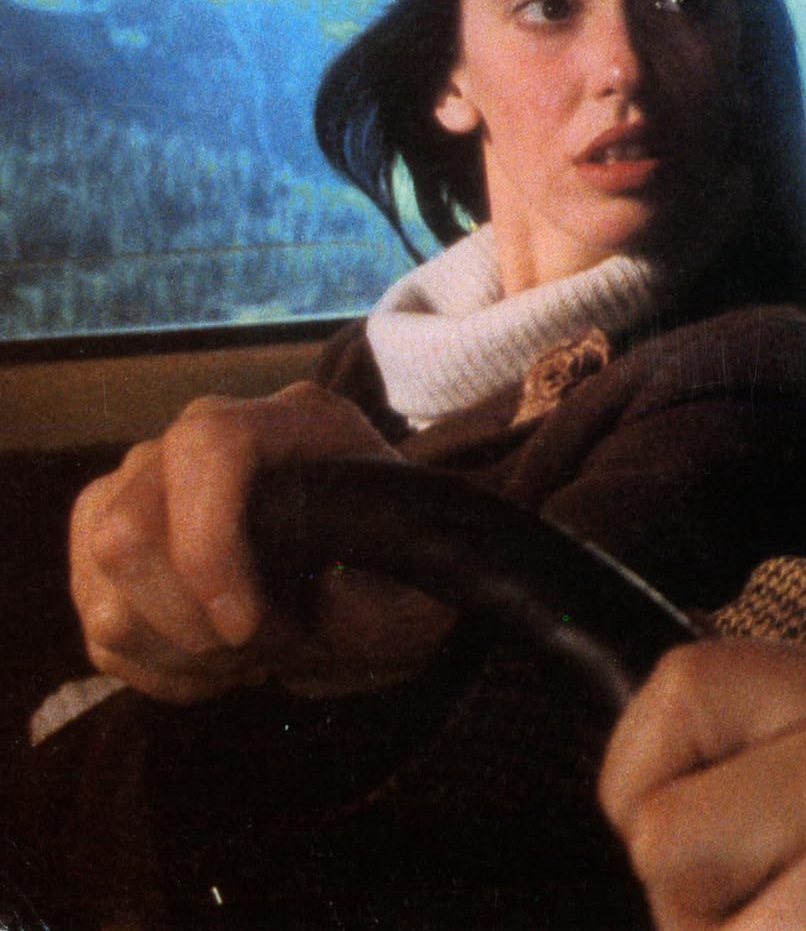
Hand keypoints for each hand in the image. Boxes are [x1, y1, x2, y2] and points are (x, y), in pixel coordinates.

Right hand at [70, 381, 453, 702]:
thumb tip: (323, 596)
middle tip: (264, 650)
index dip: (207, 546)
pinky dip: (162, 667)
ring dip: (179, 648)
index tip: (247, 626)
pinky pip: (101, 623)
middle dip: (189, 620)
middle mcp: (203, 438)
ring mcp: (148, 487)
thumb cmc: (402, 572)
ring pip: (104, 578)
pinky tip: (222, 665)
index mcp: (293, 421)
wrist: (380, 591)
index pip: (206, 446)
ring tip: (251, 657)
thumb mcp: (419, 581)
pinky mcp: (115, 549)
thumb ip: (377, 593)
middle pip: (126, 523)